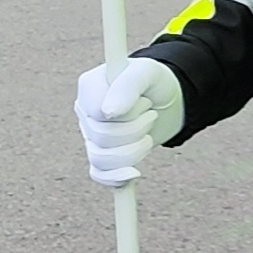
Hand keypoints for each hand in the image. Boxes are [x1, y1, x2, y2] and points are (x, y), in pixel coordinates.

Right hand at [73, 58, 183, 188]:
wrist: (166, 96)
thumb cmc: (153, 80)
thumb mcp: (146, 73)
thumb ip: (127, 86)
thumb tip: (109, 113)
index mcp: (89, 88)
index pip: (97, 115)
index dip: (126, 115)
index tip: (144, 101)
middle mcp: (85, 112)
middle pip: (102, 138)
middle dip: (136, 130)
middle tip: (151, 113)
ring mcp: (92, 135)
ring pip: (101, 158)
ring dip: (135, 150)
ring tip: (149, 132)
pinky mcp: (104, 153)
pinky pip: (99, 175)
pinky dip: (116, 178)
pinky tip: (134, 174)